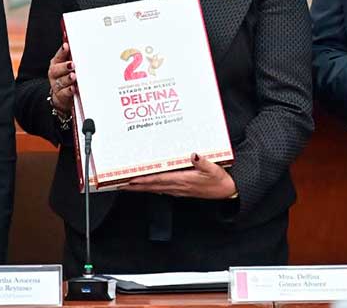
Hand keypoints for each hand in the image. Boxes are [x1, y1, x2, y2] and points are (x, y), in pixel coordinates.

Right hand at [47, 42, 76, 114]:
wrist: (63, 96)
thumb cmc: (67, 76)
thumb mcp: (68, 65)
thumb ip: (72, 56)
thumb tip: (79, 45)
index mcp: (57, 64)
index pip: (59, 56)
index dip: (62, 51)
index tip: (66, 46)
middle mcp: (55, 74)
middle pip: (56, 69)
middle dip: (64, 66)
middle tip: (72, 64)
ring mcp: (57, 85)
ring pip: (61, 81)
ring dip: (67, 79)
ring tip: (73, 76)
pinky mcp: (61, 96)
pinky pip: (64, 93)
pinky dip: (69, 91)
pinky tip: (73, 88)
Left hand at [119, 153, 236, 199]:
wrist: (226, 192)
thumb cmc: (220, 180)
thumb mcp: (214, 169)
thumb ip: (203, 163)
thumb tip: (194, 155)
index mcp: (184, 180)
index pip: (159, 180)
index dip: (144, 180)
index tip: (132, 178)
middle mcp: (178, 187)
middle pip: (152, 186)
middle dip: (135, 186)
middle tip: (120, 184)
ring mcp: (178, 190)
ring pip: (154, 189)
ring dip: (140, 188)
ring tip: (127, 185)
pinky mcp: (181, 190)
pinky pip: (161, 190)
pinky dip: (150, 188)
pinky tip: (145, 187)